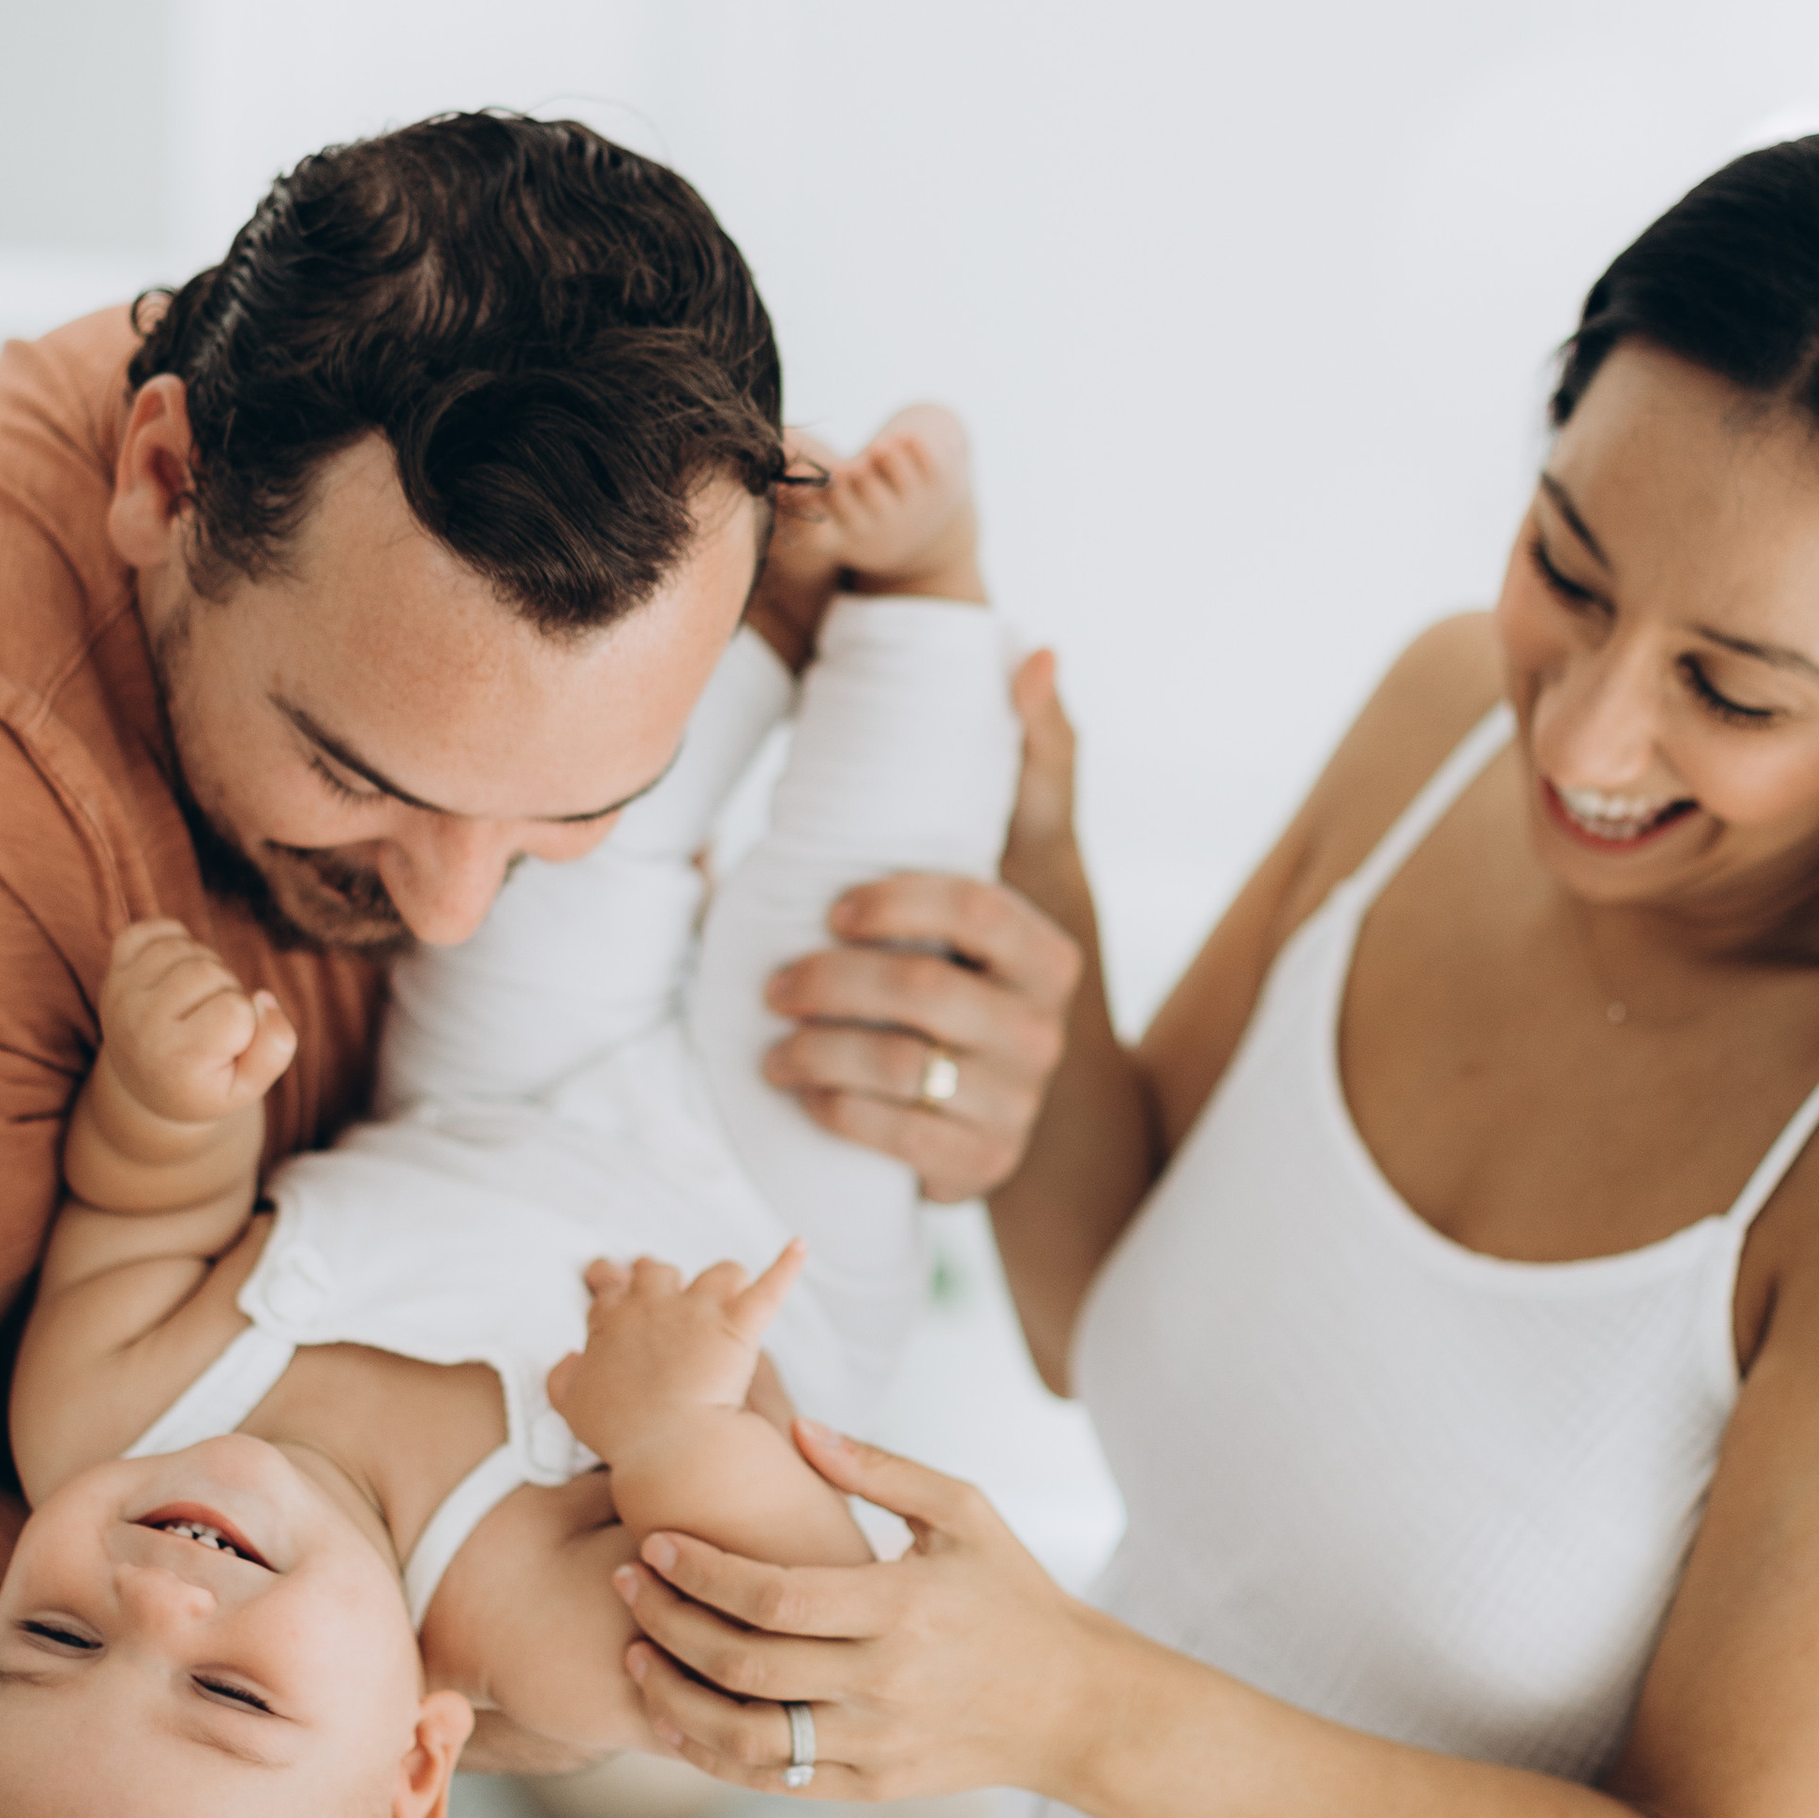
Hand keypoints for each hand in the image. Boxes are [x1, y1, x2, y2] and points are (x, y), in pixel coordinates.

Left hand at [97, 917, 295, 1127]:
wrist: (144, 1086)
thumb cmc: (205, 1084)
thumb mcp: (248, 1089)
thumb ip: (275, 1048)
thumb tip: (263, 996)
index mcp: (176, 1058)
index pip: (234, 1010)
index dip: (248, 1021)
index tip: (231, 1043)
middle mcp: (142, 1024)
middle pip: (210, 972)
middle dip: (228, 989)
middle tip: (217, 1018)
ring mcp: (123, 993)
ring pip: (187, 948)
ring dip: (207, 966)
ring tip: (201, 997)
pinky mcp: (114, 970)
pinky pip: (155, 929)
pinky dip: (178, 940)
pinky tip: (180, 971)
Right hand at [553, 1245, 804, 1461]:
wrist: (668, 1442)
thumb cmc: (620, 1429)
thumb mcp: (571, 1405)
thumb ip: (564, 1376)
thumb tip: (568, 1358)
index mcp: (612, 1320)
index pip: (613, 1288)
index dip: (616, 1288)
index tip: (618, 1289)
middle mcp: (654, 1303)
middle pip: (660, 1271)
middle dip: (663, 1279)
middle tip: (668, 1295)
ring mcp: (699, 1309)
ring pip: (717, 1273)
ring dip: (724, 1284)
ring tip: (729, 1298)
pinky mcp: (739, 1323)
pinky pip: (770, 1285)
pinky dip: (787, 1266)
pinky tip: (799, 1248)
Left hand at [611, 1418, 1113, 1799]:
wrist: (1071, 1704)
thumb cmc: (1013, 1593)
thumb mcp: (964, 1511)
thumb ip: (880, 1468)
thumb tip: (800, 1429)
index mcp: (901, 1609)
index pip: (773, 1595)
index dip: (700, 1571)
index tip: (652, 1541)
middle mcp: (883, 1684)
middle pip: (744, 1664)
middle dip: (667, 1621)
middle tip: (623, 1580)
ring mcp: (876, 1744)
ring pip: (746, 1737)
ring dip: (675, 1695)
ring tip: (634, 1652)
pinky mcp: (873, 1787)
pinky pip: (776, 1780)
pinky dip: (714, 1754)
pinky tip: (678, 1714)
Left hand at [760, 656, 1083, 1197]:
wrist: (1009, 1094)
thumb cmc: (992, 955)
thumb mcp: (1018, 857)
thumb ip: (1031, 757)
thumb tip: (1034, 651)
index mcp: (1047, 949)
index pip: (972, 912)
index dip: (895, 905)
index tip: (832, 907)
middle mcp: (1044, 1030)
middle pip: (922, 994)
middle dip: (829, 983)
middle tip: (772, 981)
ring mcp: (1016, 1103)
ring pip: (899, 1068)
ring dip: (815, 1050)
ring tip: (770, 1042)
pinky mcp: (980, 1166)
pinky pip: (897, 1140)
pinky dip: (835, 1110)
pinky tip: (802, 1090)